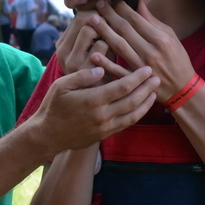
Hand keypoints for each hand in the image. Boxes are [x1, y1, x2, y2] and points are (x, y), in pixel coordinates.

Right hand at [31, 66, 159, 152]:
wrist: (47, 135)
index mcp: (93, 100)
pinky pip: (126, 124)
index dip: (138, 77)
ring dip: (146, 103)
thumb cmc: (53, 106)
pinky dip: (137, 115)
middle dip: (146, 89)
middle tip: (157, 78)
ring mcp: (104, 127)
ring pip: (133, 115)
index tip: (147, 69)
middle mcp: (102, 115)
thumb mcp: (61, 85)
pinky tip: (142, 106)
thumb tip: (102, 69)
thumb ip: (83, 75)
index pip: (122, 87)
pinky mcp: (104, 135)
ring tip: (154, 92)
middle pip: (132, 101)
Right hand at [56, 10, 108, 74]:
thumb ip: (88, 31)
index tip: (107, 17)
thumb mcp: (87, 49)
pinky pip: (100, 45)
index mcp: (61, 45)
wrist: (99, 95)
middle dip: (99, 18)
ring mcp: (72, 61)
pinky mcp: (85, 70)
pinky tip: (113, 51)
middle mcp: (62, 52)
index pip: (77, 18)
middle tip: (111, 24)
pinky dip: (110, 45)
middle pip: (80, 20)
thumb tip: (99, 4)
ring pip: (88, 30)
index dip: (95, 13)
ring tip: (110, 38)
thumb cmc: (97, 67)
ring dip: (103, 31)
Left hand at [87, 0, 194, 102]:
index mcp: (160, 39)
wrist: (182, 88)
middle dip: (110, 15)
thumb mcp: (170, 37)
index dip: (122, 8)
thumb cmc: (177, 59)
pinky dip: (106, 63)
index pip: (136, 20)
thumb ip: (152, 21)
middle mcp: (150, 52)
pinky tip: (94, 54)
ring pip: (119, 46)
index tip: (113, 0)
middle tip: (98, 4)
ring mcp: (141, 67)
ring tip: (92, 20)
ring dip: (104, 32)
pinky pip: (118, 71)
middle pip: (125, 30)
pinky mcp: (135, 80)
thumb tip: (138, 3)